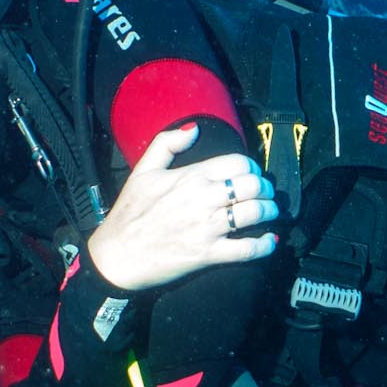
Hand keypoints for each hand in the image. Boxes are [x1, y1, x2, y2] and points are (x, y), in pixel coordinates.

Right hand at [85, 124, 278, 291]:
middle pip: (253, 185)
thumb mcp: (143, 171)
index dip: (253, 168)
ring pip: (255, 213)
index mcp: (190, 176)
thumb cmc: (128, 214)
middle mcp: (202, 199)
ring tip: (270, 213)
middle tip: (266, 194)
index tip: (253, 175)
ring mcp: (207, 227)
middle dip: (266, 189)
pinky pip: (247, 248)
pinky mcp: (208, 254)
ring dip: (270, 212)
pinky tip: (270, 241)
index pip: (238, 163)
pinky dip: (264, 245)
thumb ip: (166, 143)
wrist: (116, 256)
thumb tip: (194, 129)